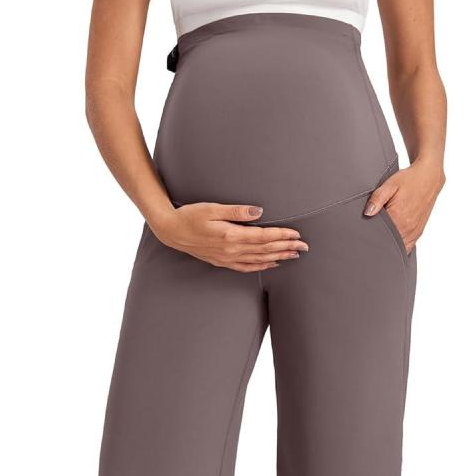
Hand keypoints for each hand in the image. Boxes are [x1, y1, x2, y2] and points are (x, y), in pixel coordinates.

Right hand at [150, 203, 307, 272]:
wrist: (171, 231)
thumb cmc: (190, 215)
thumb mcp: (212, 208)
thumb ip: (237, 211)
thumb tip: (259, 212)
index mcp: (231, 235)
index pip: (263, 237)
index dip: (282, 236)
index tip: (297, 234)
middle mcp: (231, 250)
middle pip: (265, 250)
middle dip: (286, 247)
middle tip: (304, 246)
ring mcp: (227, 258)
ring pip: (259, 260)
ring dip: (278, 257)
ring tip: (294, 255)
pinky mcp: (222, 261)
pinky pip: (247, 267)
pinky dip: (262, 266)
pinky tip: (272, 264)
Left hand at [363, 159, 445, 252]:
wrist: (429, 177)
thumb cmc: (410, 180)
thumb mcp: (390, 185)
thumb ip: (377, 199)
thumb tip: (367, 212)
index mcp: (398, 218)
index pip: (380, 235)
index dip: (371, 236)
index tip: (365, 233)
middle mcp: (407, 228)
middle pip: (388, 244)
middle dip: (379, 243)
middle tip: (371, 236)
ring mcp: (414, 232)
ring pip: (398, 248)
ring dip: (389, 246)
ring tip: (381, 239)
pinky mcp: (418, 233)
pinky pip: (407, 247)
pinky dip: (399, 247)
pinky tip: (392, 242)